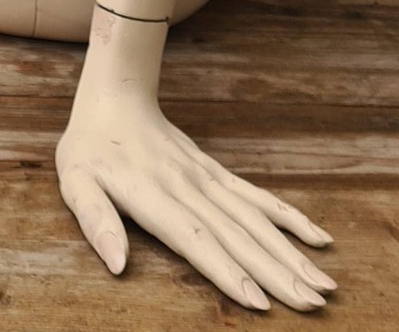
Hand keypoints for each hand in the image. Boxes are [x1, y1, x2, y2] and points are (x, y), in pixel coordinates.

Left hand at [56, 86, 334, 310]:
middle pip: (238, 235)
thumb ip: (96, 221)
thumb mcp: (75, 182)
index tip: (260, 302)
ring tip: (323, 283)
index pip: (196, 239)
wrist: (115, 94)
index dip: (227, 271)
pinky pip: (257, 197)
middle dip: (277, 272)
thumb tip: (118, 265)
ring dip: (291, 252)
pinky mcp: (217, 173)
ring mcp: (208, 179)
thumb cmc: (89, 146)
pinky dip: (289, 217)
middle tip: (313, 303)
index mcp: (154, 196)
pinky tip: (318, 237)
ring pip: (256, 219)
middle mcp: (189, 188)